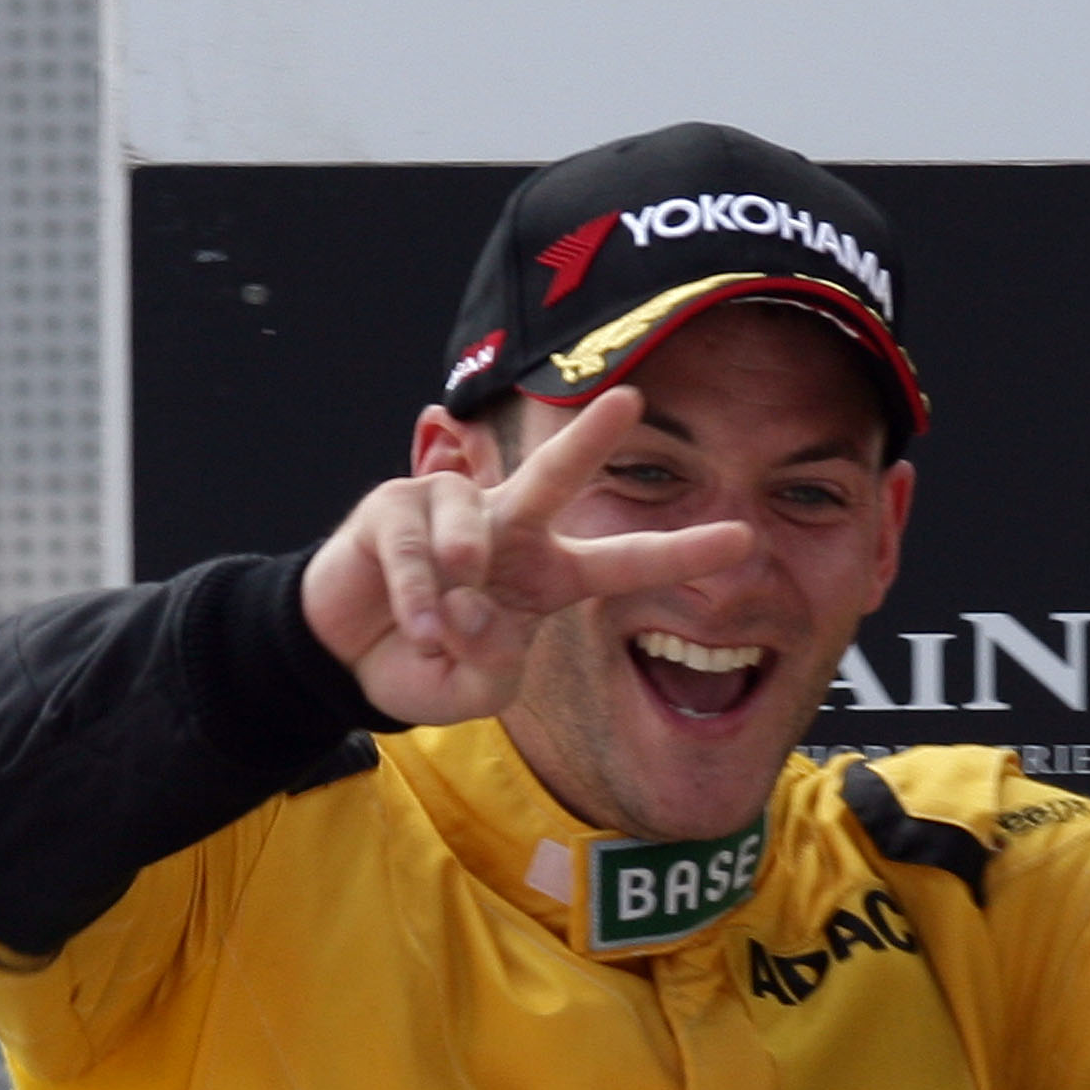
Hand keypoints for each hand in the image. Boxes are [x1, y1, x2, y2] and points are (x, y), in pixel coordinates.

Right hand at [299, 390, 757, 726]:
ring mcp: (451, 510)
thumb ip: (494, 668)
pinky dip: (419, 599)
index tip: (743, 538)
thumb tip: (479, 612)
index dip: (681, 552)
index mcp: (548, 574)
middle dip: (589, 437)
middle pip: (556, 474)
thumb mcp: (475, 690)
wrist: (346, 659)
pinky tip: (417, 627)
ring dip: (458, 591)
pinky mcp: (394, 509)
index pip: (623, 560)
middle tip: (629, 399)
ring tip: (443, 631)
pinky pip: (419, 551)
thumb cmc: (425, 663)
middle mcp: (509, 529)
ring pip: (473, 533)